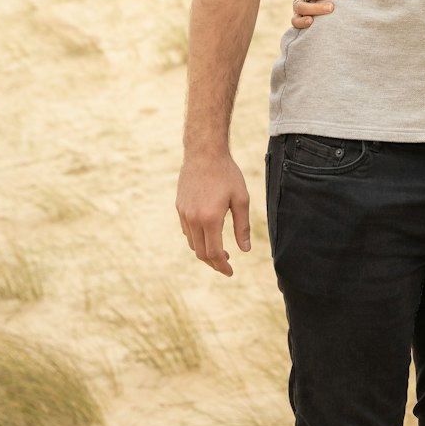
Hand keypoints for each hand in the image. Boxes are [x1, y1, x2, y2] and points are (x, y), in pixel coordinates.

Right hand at [176, 152, 250, 277]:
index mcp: (210, 218)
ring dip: (204, 252)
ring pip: (192, 244)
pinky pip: (187, 231)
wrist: (204, 153)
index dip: (223, 266)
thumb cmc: (227, 174)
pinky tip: (208, 235)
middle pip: (201, 253)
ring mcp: (184, 213)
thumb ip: (242, 226)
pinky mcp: (179, 207)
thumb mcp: (241, 198)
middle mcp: (194, 219)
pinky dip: (197, 239)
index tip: (231, 272)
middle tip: (226, 265)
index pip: (214, 253)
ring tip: (220, 251)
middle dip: (214, 263)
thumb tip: (245, 250)